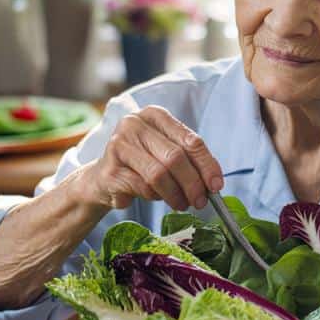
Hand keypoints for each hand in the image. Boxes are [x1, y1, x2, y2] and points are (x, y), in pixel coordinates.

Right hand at [83, 105, 223, 211]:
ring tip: (181, 204)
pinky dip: (155, 197)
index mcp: (155, 115)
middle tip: (200, 201)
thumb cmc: (141, 164)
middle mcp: (134, 124)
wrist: (103, 178)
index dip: (207, 165)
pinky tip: (156, 198)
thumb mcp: (165, 152)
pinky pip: (142, 187)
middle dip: (193, 183)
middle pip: (175, 157)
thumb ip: (188, 160)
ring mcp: (119, 145)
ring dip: (175, 194)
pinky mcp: (110, 169)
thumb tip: (213, 183)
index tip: (216, 186)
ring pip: (159, 174)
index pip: (190, 139)